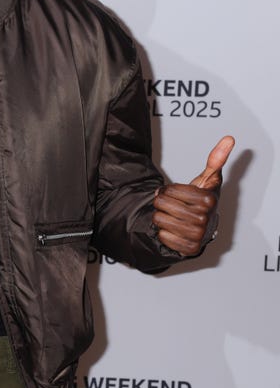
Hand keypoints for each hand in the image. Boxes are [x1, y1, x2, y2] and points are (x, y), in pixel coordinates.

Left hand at [152, 135, 234, 255]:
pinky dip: (164, 232)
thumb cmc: (202, 200)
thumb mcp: (208, 178)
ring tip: (171, 216)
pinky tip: (174, 229)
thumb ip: (216, 159)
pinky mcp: (189, 248)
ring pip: (159, 220)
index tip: (174, 192)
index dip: (167, 189)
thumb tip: (229, 139)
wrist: (203, 225)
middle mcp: (205, 218)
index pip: (169, 190)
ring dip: (161, 216)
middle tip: (171, 205)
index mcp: (208, 200)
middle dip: (162, 202)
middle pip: (162, 204)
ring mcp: (198, 235)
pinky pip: (162, 236)